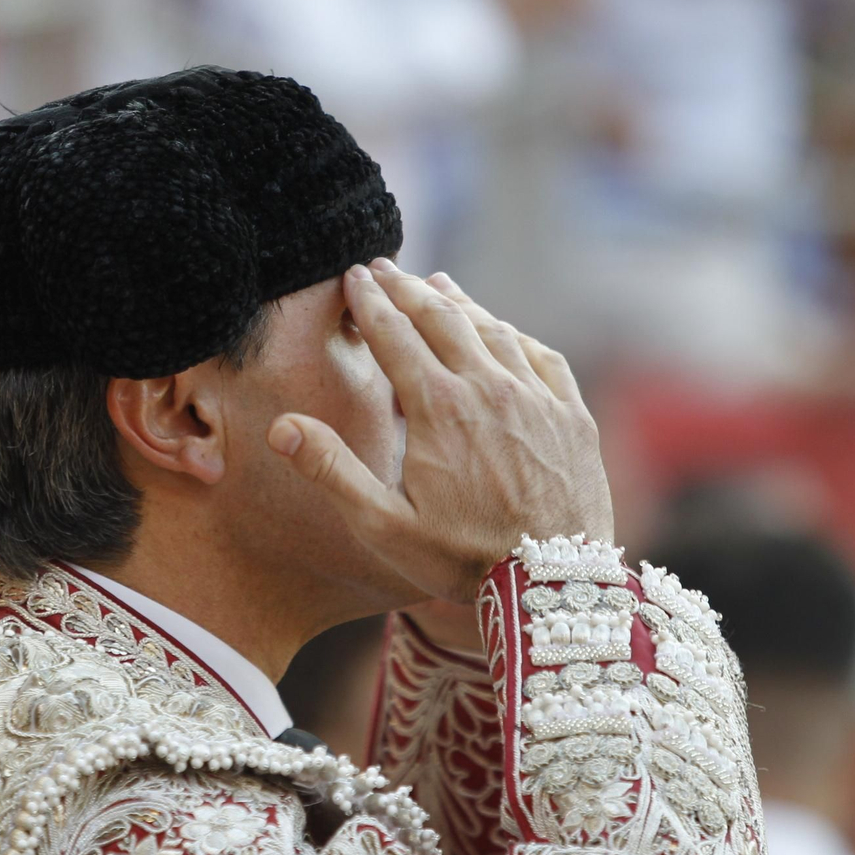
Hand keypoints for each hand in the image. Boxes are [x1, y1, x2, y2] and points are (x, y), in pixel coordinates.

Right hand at [267, 260, 611, 601]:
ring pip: (492, 329)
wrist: (552, 585)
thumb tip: (282, 426)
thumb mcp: (382, 525)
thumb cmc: (461, 560)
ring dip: (459, 302)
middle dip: (408, 288)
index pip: (394, 335)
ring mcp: (536, 398)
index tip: (354, 276)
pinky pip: (540, 356)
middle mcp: (488, 387)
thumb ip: (331, 470)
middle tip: (385, 269)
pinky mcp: (572, 415)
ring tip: (437, 284)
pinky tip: (502, 330)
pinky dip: (512, 333)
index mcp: (437, 406)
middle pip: (441, 318)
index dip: (370, 302)